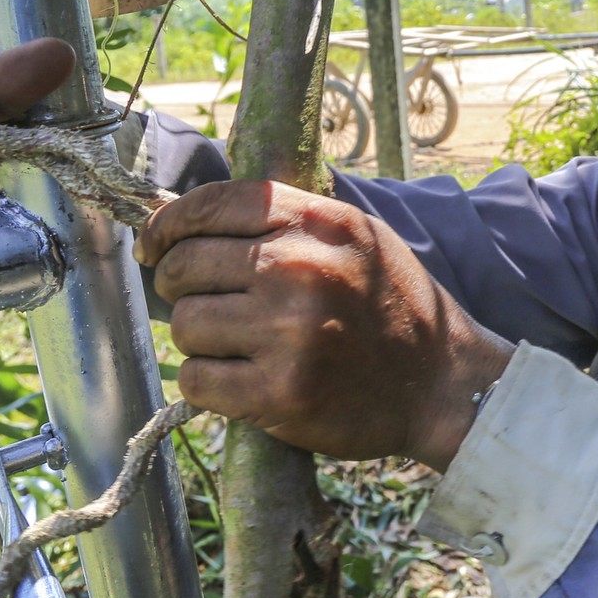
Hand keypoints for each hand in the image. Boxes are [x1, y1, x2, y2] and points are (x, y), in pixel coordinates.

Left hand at [136, 179, 512, 467]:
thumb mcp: (356, 238)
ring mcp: (289, 332)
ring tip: (241, 348)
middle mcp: (300, 269)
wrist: (444, 384)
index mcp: (318, 222)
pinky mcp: (280, 392)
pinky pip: (196, 380)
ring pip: (185, 325)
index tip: (154, 249)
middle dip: (181, 288)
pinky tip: (242, 383)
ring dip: (200, 340)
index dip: (166, 226)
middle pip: (186, 265)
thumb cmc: (393, 308)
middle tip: (209, 306)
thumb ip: (287, 221)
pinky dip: (208, 384)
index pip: (211, 205)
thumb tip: (188, 220)